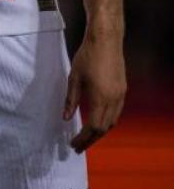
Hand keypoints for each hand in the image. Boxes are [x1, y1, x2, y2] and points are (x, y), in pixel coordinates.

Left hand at [65, 33, 125, 151]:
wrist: (106, 41)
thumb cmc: (86, 57)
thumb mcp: (73, 78)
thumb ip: (70, 100)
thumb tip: (65, 118)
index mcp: (100, 98)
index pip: (93, 127)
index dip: (84, 138)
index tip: (73, 145)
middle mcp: (114, 99)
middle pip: (104, 128)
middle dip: (91, 139)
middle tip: (78, 146)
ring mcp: (121, 95)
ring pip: (112, 122)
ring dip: (100, 132)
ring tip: (87, 137)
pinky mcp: (123, 90)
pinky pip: (116, 112)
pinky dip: (107, 121)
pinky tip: (98, 122)